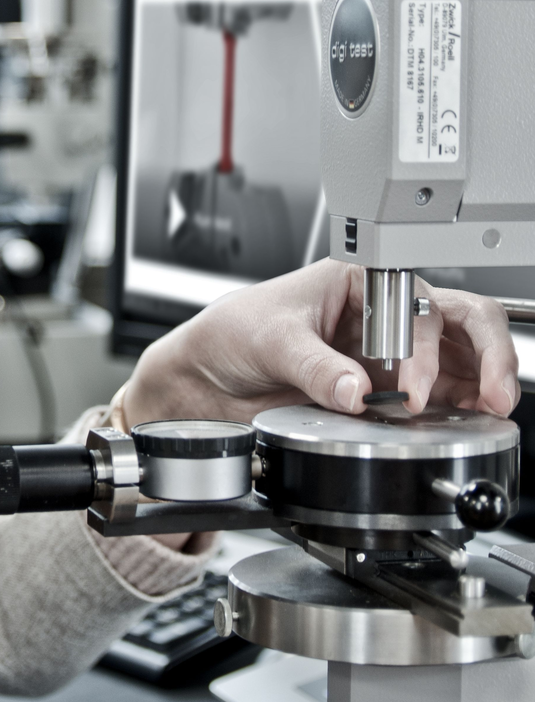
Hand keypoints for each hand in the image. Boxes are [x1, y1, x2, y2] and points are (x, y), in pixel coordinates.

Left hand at [124, 259, 519, 426]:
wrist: (207, 375)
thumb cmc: (233, 333)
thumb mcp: (270, 340)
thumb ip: (314, 366)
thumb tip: (355, 391)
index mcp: (357, 281)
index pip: (415, 301)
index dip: (424, 343)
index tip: (410, 385)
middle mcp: (380, 315)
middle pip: (457, 321)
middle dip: (486, 353)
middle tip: (493, 393)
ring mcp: (385, 353)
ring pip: (458, 358)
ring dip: (478, 383)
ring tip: (486, 411)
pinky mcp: (381, 391)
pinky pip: (436, 396)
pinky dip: (456, 409)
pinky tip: (461, 421)